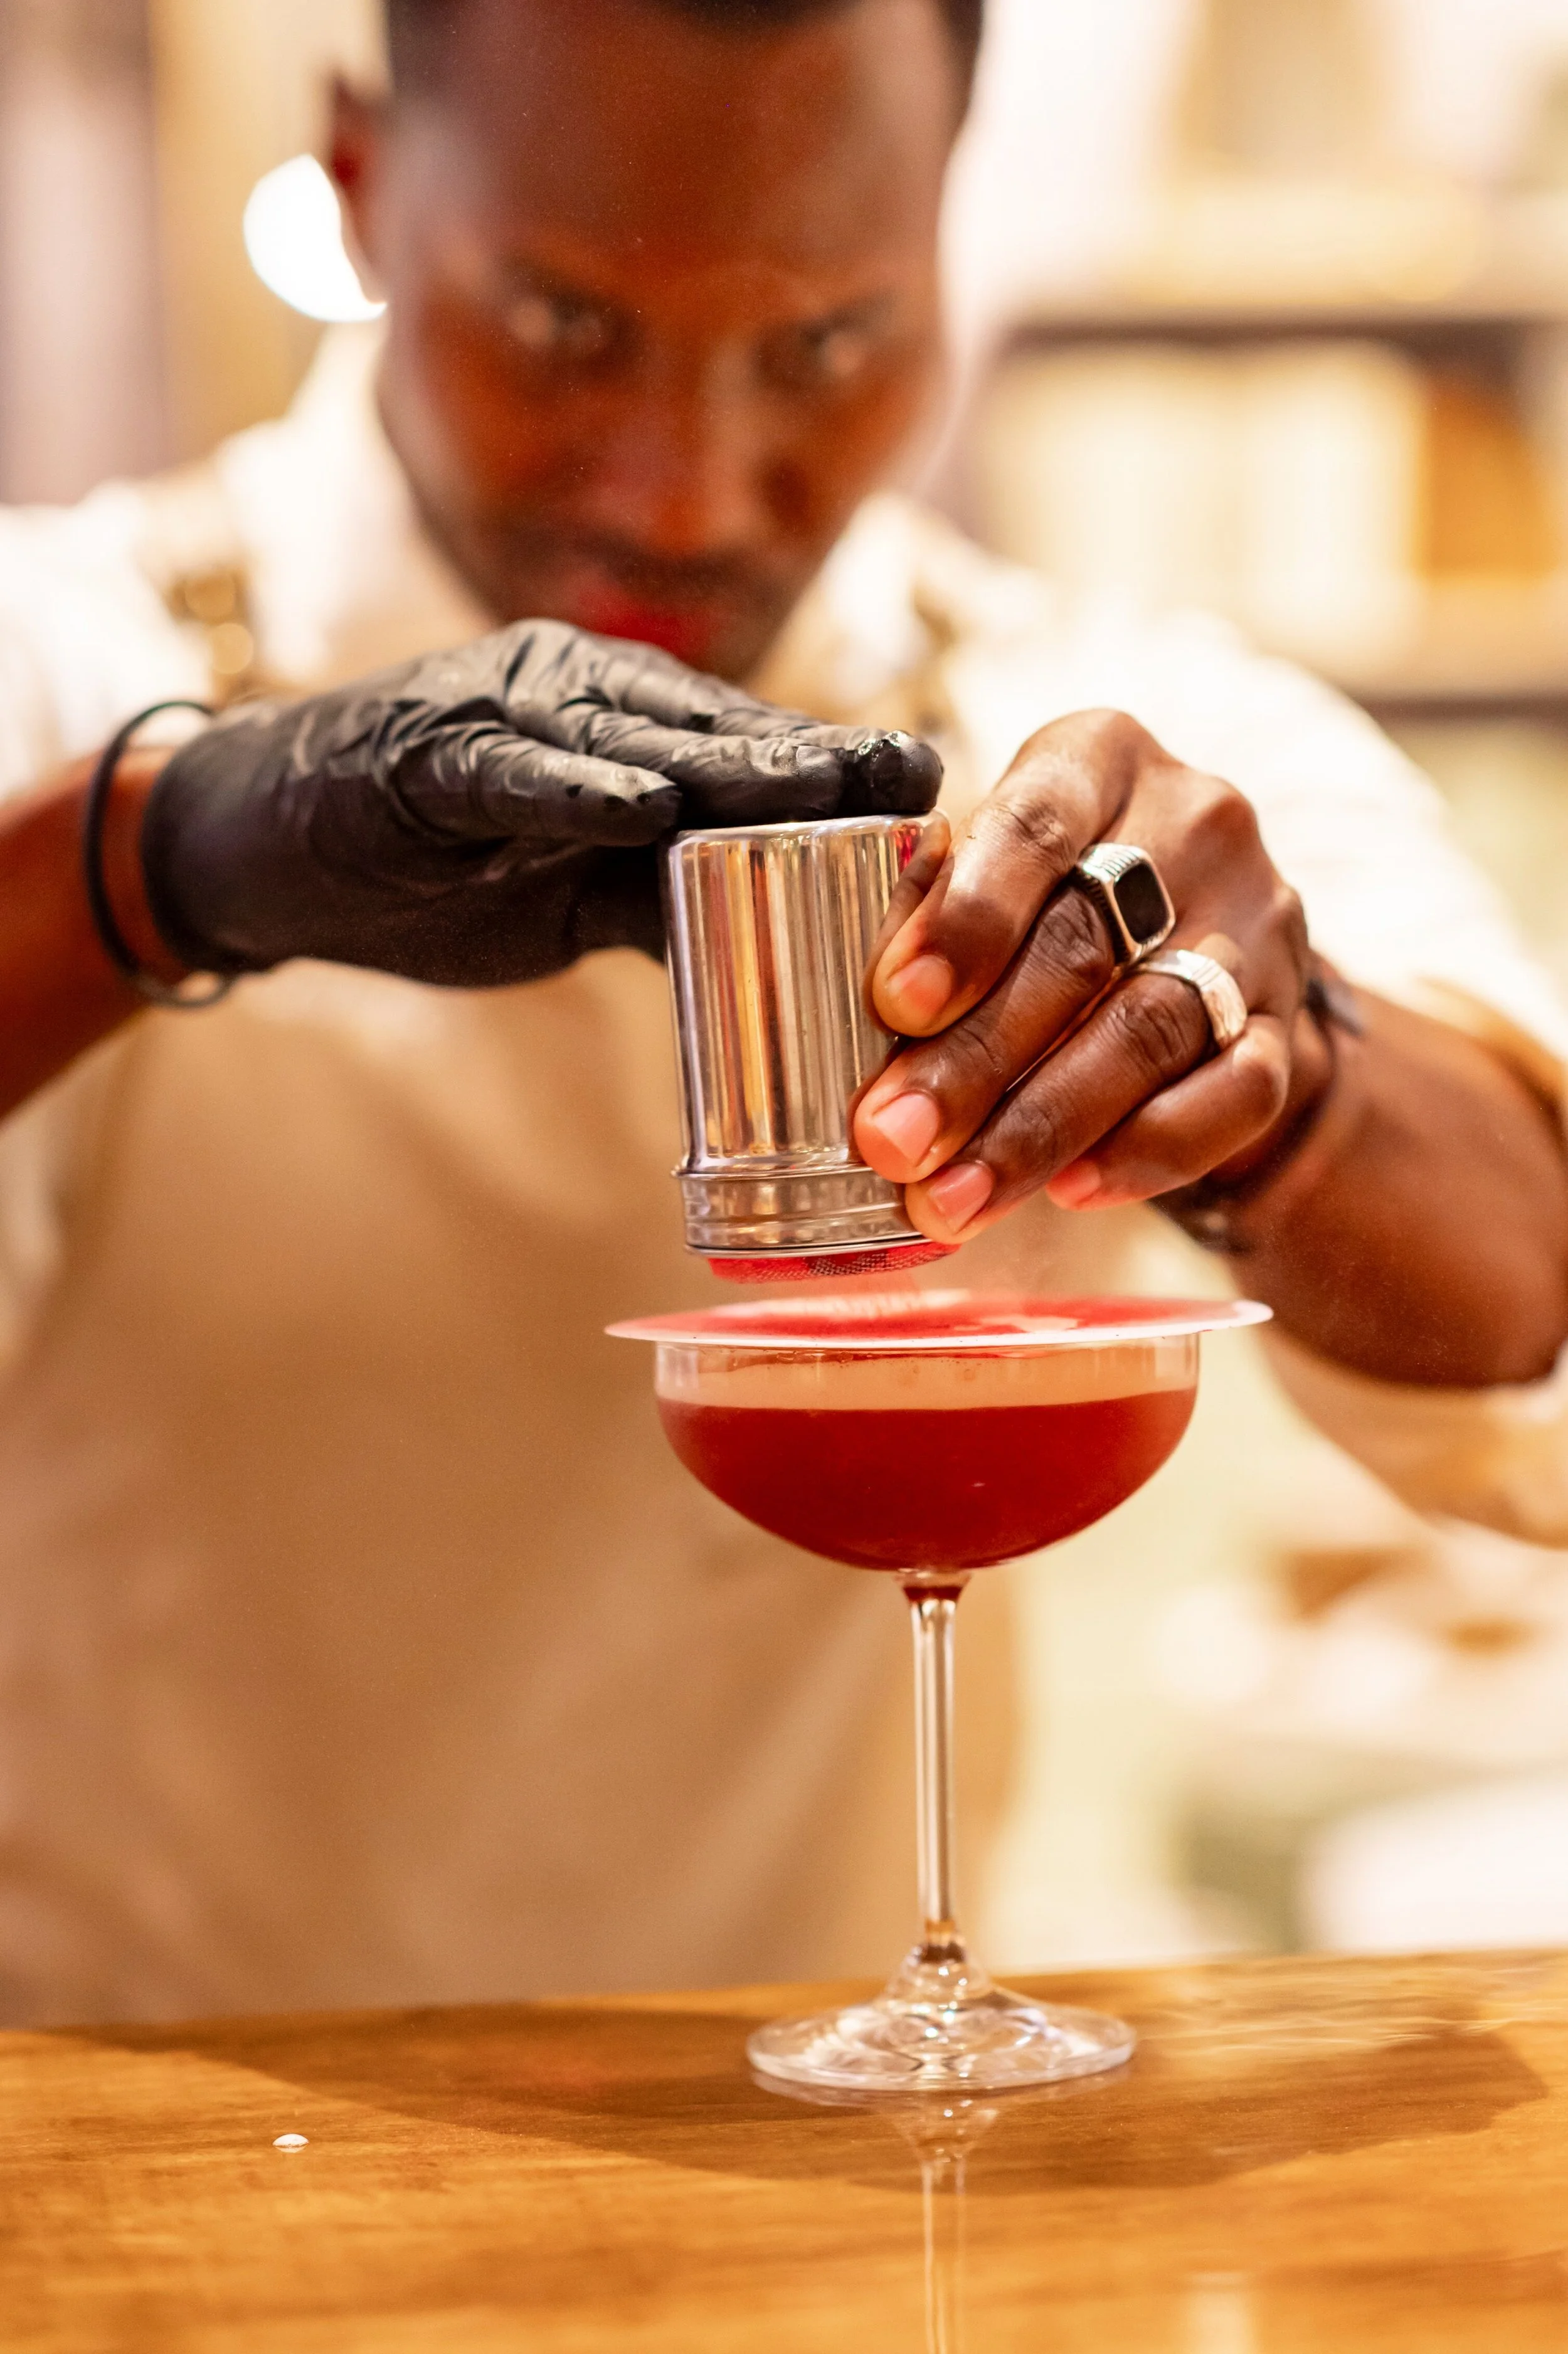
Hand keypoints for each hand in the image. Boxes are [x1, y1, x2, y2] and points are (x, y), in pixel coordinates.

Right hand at [140, 621, 940, 985]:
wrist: (265, 845)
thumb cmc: (430, 866)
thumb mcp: (570, 894)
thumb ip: (662, 901)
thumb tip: (777, 949)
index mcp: (617, 725)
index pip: (747, 746)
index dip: (840, 769)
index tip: (936, 792)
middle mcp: (572, 696)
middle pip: (714, 729)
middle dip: (819, 759)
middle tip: (919, 777)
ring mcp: (496, 717)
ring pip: (632, 736)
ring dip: (729, 763)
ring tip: (822, 784)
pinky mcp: (422, 758)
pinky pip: (512, 773)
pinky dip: (577, 788)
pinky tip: (644, 805)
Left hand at [853, 709, 1327, 1243]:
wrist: (1203, 950)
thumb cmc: (1050, 901)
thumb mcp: (991, 869)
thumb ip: (931, 909)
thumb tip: (849, 1011)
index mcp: (1099, 758)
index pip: (1036, 825)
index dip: (965, 918)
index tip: (894, 1002)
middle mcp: (1193, 826)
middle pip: (1081, 948)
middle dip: (975, 1059)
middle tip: (895, 1139)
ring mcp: (1255, 928)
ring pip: (1149, 1030)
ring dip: (1041, 1128)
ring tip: (955, 1196)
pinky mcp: (1289, 1025)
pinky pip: (1235, 1096)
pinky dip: (1150, 1151)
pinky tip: (1073, 1190)